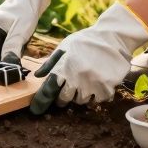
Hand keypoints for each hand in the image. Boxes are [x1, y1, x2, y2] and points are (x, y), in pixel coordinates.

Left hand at [30, 3, 147, 114]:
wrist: (112, 37)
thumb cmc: (86, 41)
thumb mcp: (64, 47)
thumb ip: (51, 62)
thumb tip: (37, 76)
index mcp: (63, 67)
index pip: (48, 89)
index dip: (41, 101)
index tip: (36, 110)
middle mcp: (75, 78)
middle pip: (64, 99)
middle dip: (62, 98)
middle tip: (66, 92)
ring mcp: (91, 84)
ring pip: (80, 101)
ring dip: (80, 95)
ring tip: (84, 83)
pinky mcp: (105, 88)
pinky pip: (97, 100)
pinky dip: (96, 95)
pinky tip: (97, 84)